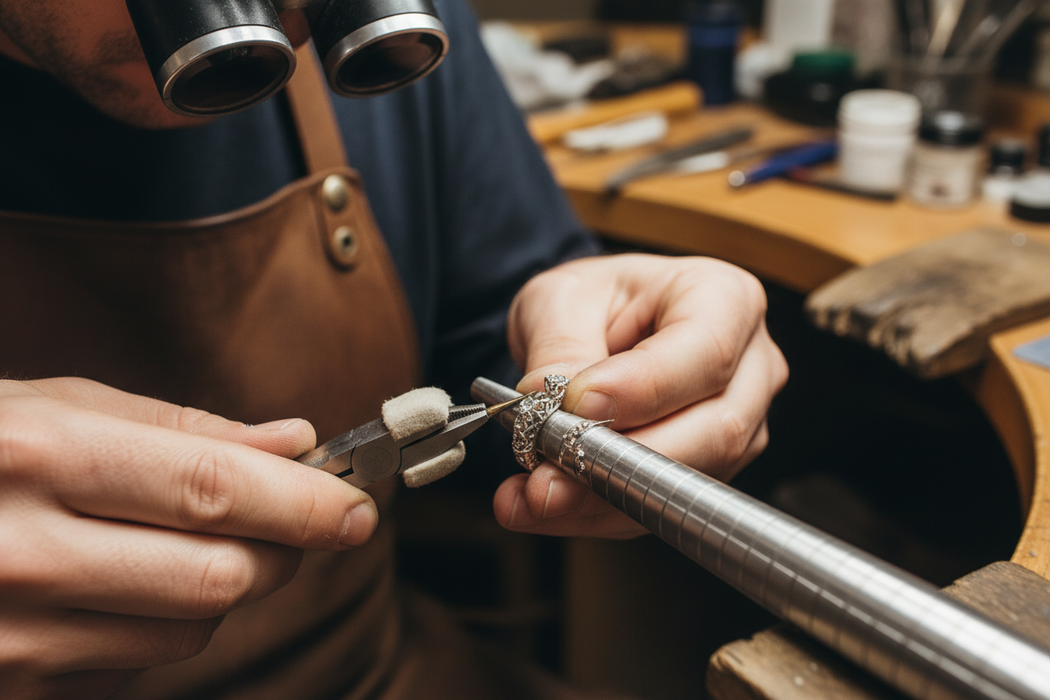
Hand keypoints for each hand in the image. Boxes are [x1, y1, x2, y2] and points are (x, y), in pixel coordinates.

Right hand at [0, 378, 377, 698]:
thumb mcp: (51, 405)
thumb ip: (178, 427)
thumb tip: (292, 442)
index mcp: (35, 455)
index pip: (212, 488)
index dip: (303, 501)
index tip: (358, 504)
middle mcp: (19, 554)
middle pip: (218, 576)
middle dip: (282, 551)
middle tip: (298, 523)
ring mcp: (11, 639)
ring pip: (188, 631)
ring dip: (220, 587)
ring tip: (182, 541)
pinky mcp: (11, 690)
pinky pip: (132, 668)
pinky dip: (156, 627)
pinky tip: (120, 584)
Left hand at [493, 254, 787, 538]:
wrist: (593, 328)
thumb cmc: (591, 302)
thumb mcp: (560, 299)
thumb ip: (558, 346)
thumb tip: (546, 398)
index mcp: (725, 299)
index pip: (705, 354)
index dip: (643, 389)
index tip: (575, 405)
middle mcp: (751, 366)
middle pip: (713, 431)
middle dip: (622, 462)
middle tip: (543, 474)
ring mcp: (741, 425)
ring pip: (689, 482)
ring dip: (603, 497)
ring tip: (532, 495)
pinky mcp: (712, 472)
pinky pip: (661, 506)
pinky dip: (598, 512)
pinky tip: (548, 505)